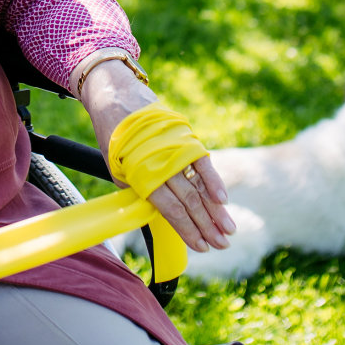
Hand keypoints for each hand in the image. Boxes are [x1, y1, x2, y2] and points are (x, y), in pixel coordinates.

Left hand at [82, 62, 235, 252]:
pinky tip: (223, 200)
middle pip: (188, 201)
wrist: (116, 97)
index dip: (187, 230)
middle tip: (223, 245)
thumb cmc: (115, 138)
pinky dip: (213, 180)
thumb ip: (138, 192)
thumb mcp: (118, 170)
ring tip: (229, 231)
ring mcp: (174, 150)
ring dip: (215, 210)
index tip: (201, 247)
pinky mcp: (184, 137)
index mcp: (141, 175)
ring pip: (198, 185)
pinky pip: (202, 162)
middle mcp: (160, 164)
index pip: (170, 209)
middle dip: (207, 226)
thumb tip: (158, 217)